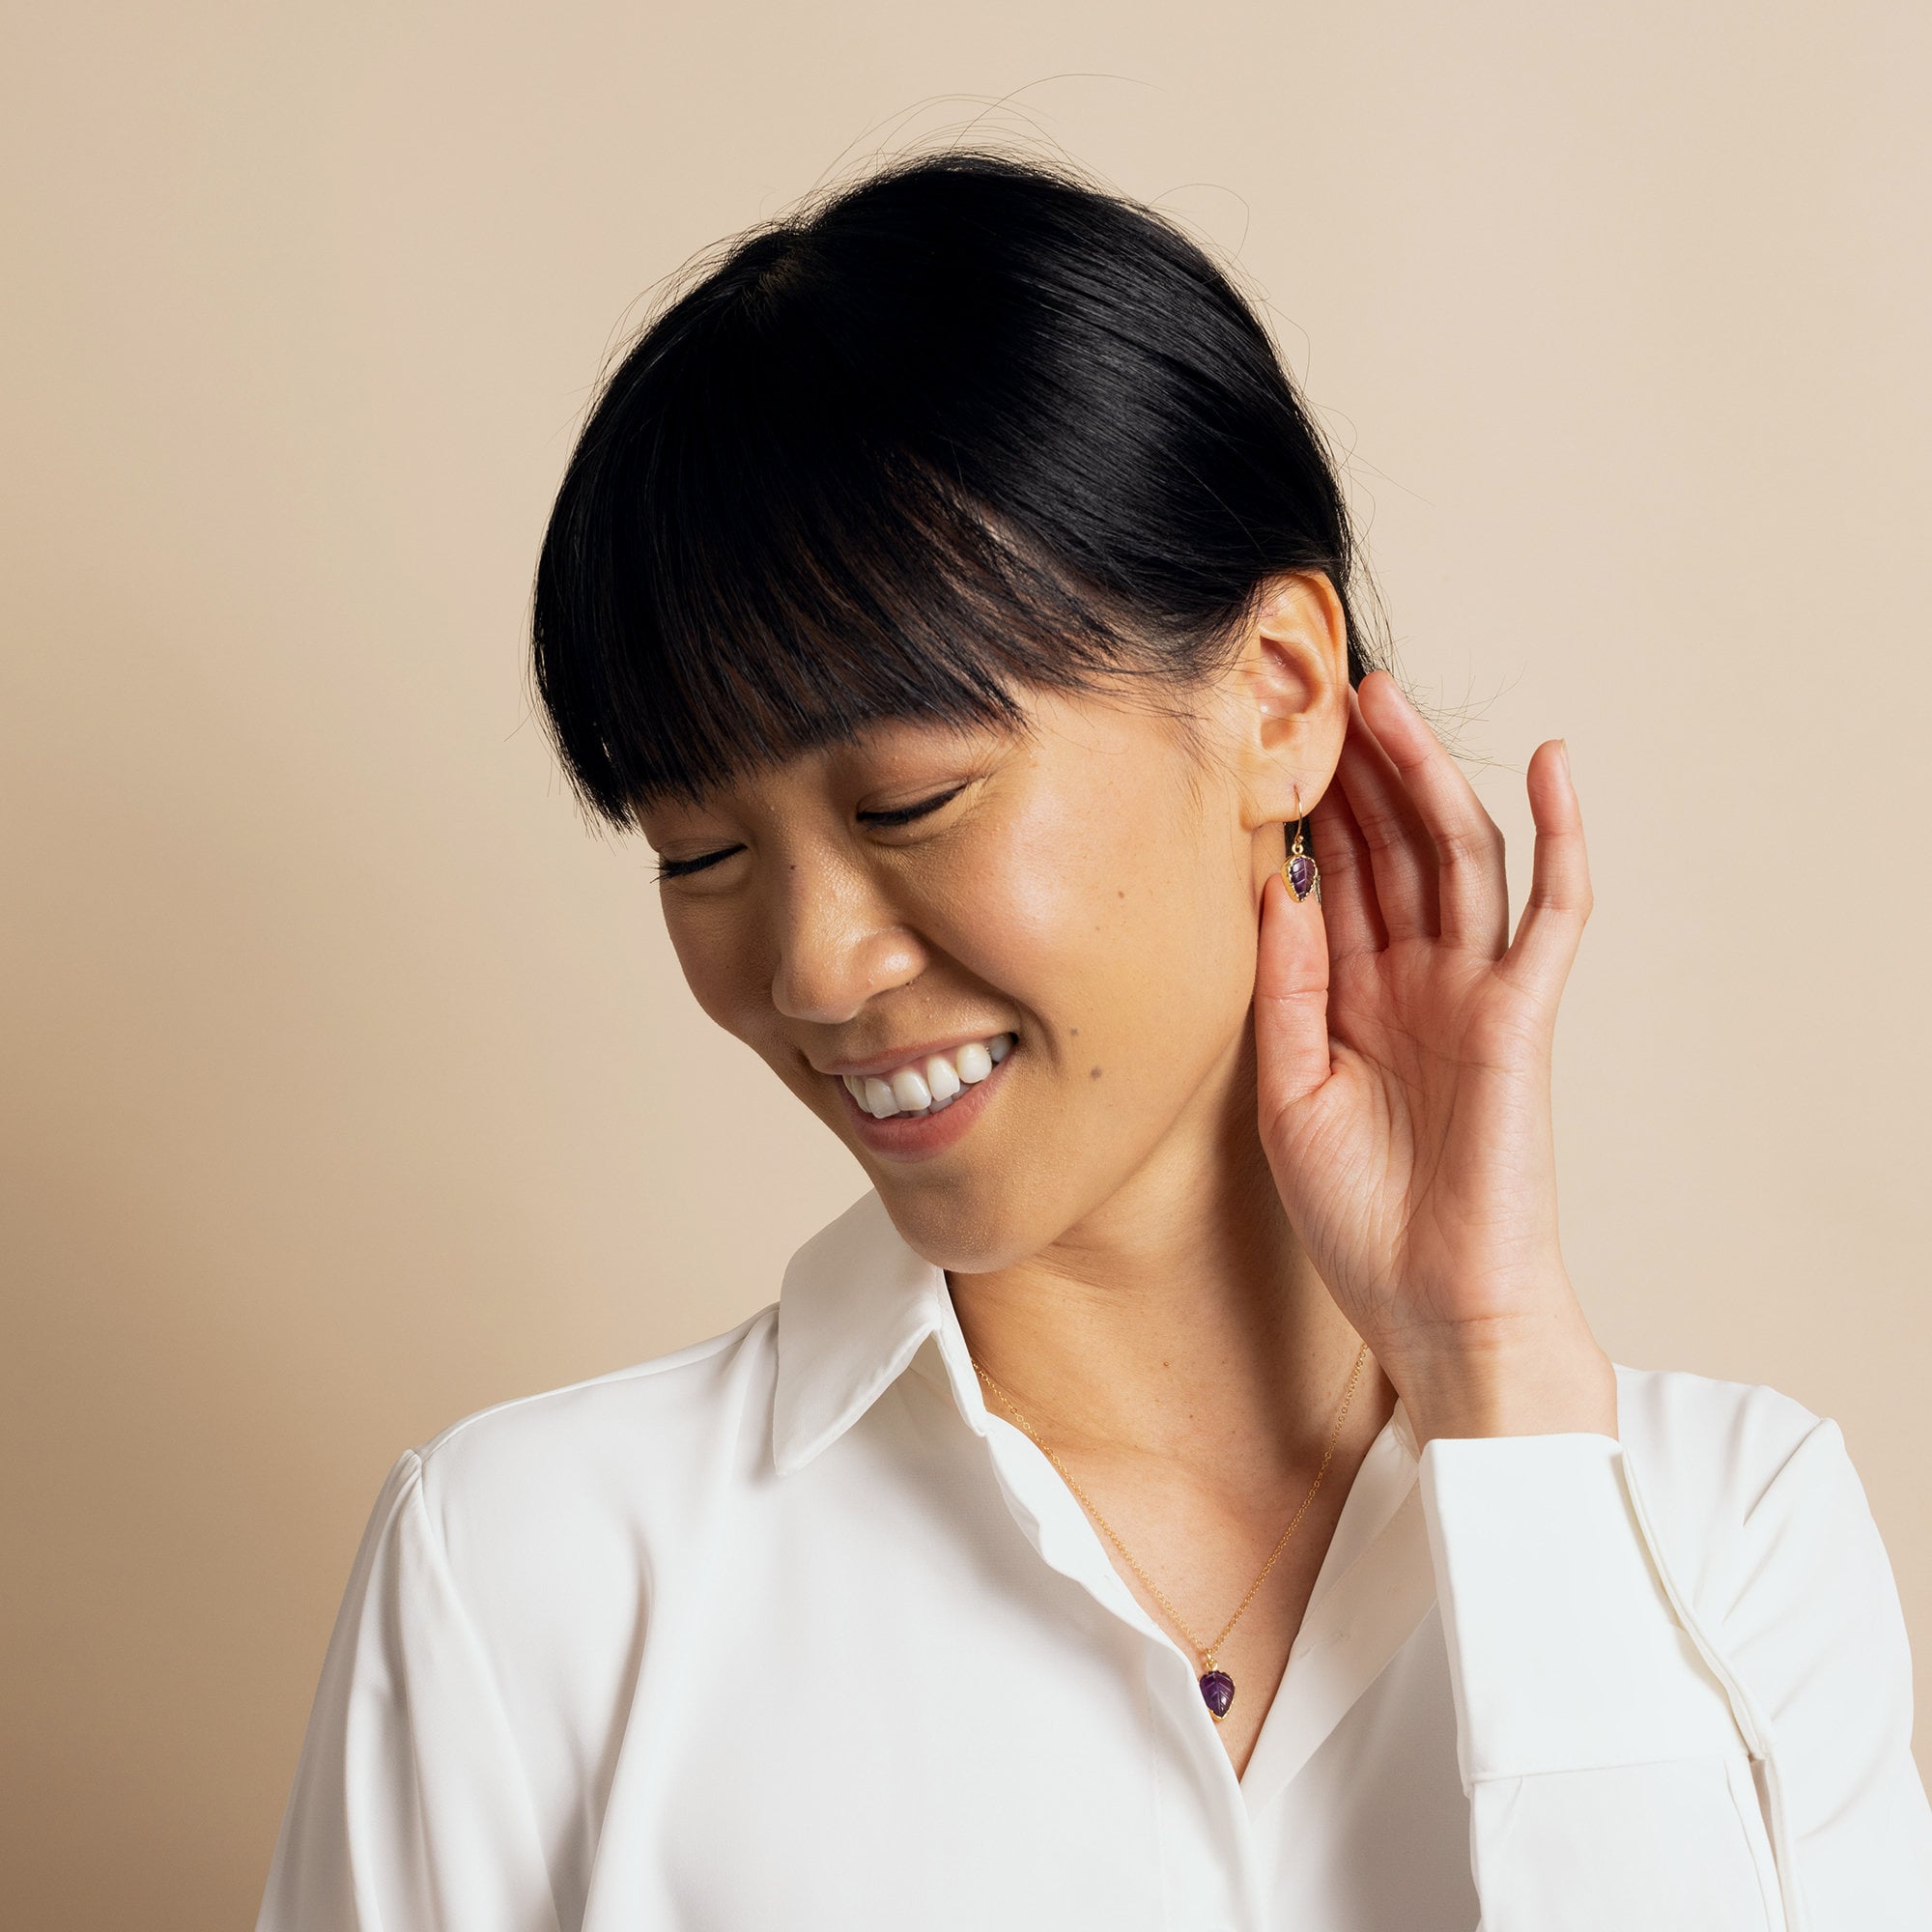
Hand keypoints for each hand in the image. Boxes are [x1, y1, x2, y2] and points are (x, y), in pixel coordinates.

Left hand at [1254, 672, 1615, 1444]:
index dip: (1311, 811)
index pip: (1334, 881)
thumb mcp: (1288, 1093)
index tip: (1272, 741)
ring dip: (1428, 778)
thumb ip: (1284, 989)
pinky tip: (1549, 767)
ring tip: (1390, 702)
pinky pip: (1552, 913)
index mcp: (1353, 1000)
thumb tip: (1274, 882)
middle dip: (1361, 771)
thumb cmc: (1358, 1220)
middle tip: (1326, 689)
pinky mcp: (1523, 1016)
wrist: (1433, 1308)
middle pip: (1391, 849)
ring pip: (1456, 857)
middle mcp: (1415, 982)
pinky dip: (1560, 839)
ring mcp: (1473, 993)